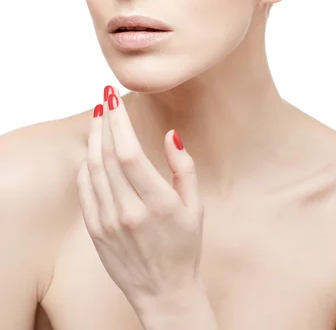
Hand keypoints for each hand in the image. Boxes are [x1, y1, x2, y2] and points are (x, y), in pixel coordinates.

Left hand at [76, 85, 204, 313]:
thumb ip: (184, 168)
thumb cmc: (184, 247)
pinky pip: (84, 190)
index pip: (129, 154)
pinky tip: (92, 149)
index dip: (119, 123)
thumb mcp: (195, 206)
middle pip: (107, 156)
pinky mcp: (96, 232)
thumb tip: (170, 135)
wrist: (164, 293)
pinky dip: (85, 165)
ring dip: (93, 139)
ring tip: (98, 116)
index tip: (115, 99)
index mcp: (158, 204)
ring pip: (93, 170)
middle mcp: (129, 212)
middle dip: (104, 122)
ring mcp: (108, 223)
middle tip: (104, 98)